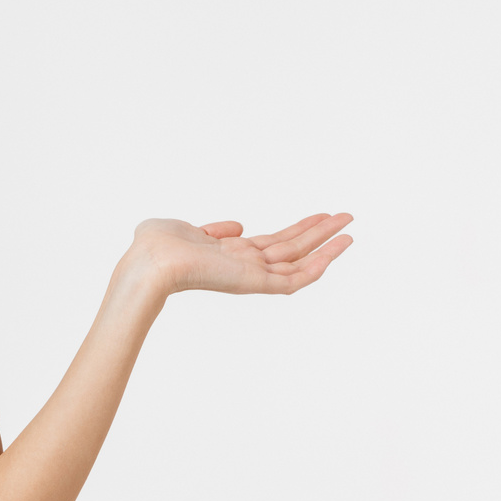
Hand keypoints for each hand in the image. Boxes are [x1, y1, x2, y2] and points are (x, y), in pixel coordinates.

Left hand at [126, 212, 354, 296]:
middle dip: (318, 232)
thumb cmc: (153, 246)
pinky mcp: (255, 283)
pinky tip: (339, 247)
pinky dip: (320, 264)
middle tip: (345, 217)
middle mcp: (242, 265)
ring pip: (298, 261)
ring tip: (349, 226)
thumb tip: (237, 226)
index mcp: (226, 253)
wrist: (150, 262)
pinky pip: (296, 278)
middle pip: (289, 248)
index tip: (317, 217)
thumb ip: (211, 228)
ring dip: (326, 243)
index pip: (270, 243)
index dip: (295, 229)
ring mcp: (250, 275)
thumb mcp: (183, 228)